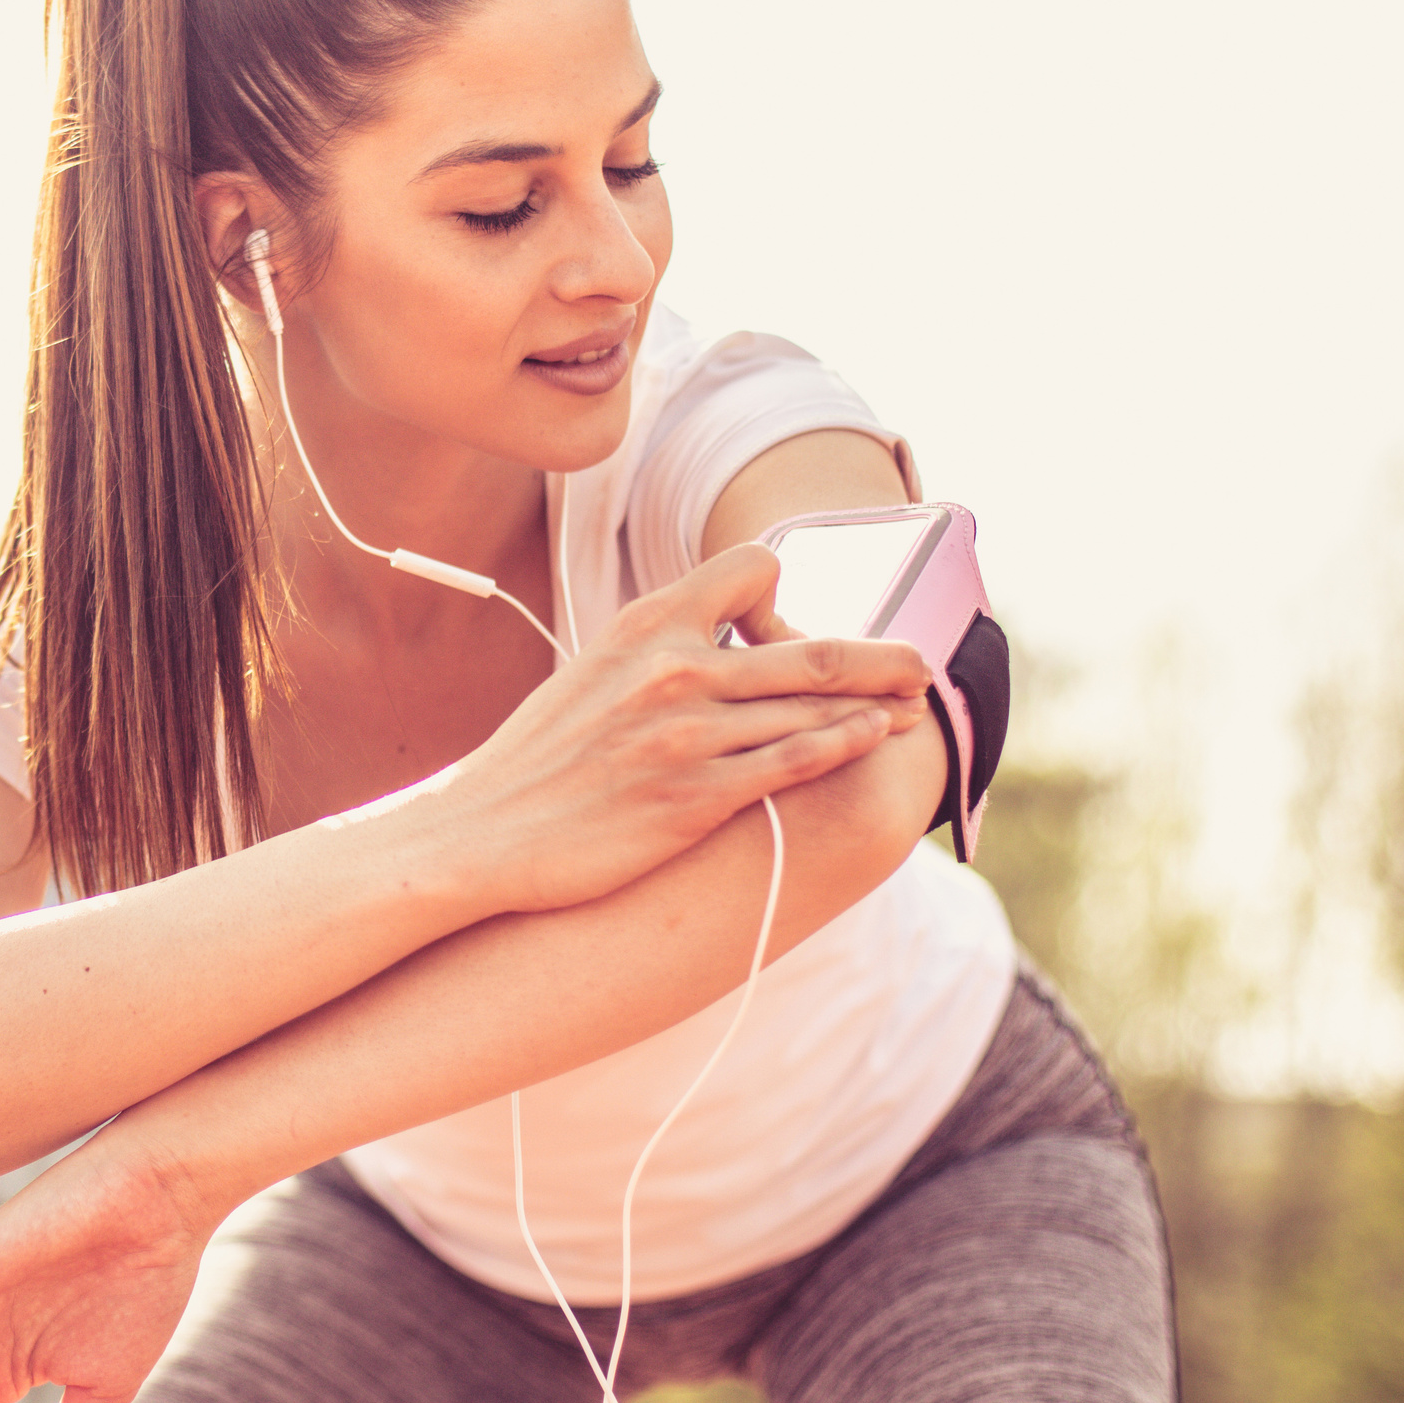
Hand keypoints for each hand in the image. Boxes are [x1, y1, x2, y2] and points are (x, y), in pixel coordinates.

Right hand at [412, 541, 927, 913]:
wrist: (482, 833)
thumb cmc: (535, 761)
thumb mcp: (589, 675)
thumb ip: (655, 652)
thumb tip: (712, 647)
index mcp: (643, 627)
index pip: (752, 569)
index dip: (783, 594)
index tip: (792, 628)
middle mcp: (672, 670)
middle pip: (809, 649)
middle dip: (879, 657)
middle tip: (922, 662)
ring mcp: (687, 735)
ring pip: (812, 708)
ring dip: (876, 704)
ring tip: (913, 706)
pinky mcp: (696, 797)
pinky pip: (794, 762)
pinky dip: (844, 746)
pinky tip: (873, 739)